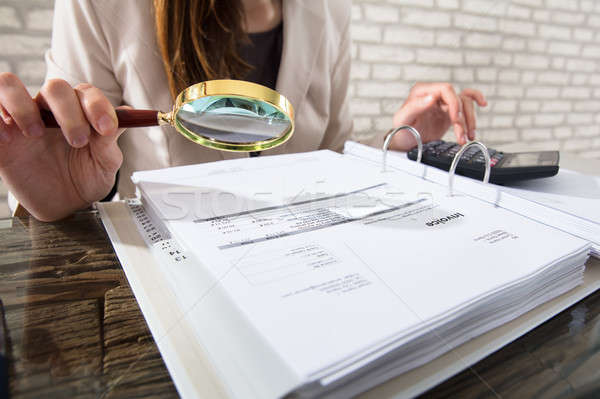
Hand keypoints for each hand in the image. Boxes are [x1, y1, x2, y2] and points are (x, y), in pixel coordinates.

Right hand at [0, 73, 124, 220]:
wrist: (64, 206)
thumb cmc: (85, 179)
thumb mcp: (104, 164)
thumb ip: (110, 141)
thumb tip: (128, 114)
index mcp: (80, 112)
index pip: (86, 93)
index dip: (97, 106)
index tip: (106, 128)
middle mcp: (50, 110)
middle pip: (54, 87)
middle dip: (69, 112)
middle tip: (78, 141)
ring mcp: (22, 119)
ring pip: (9, 84)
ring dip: (23, 106)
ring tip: (36, 134)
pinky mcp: (0, 135)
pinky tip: (7, 139)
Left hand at [389, 83, 486, 150]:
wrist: (405, 143)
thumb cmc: (401, 131)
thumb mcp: (403, 120)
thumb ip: (414, 107)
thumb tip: (431, 97)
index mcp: (421, 91)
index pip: (445, 89)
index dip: (454, 104)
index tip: (455, 120)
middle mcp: (433, 93)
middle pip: (457, 98)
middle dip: (462, 118)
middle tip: (461, 134)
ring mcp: (442, 102)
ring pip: (464, 103)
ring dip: (469, 120)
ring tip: (468, 136)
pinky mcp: (449, 110)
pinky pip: (466, 101)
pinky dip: (475, 101)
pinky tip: (482, 104)